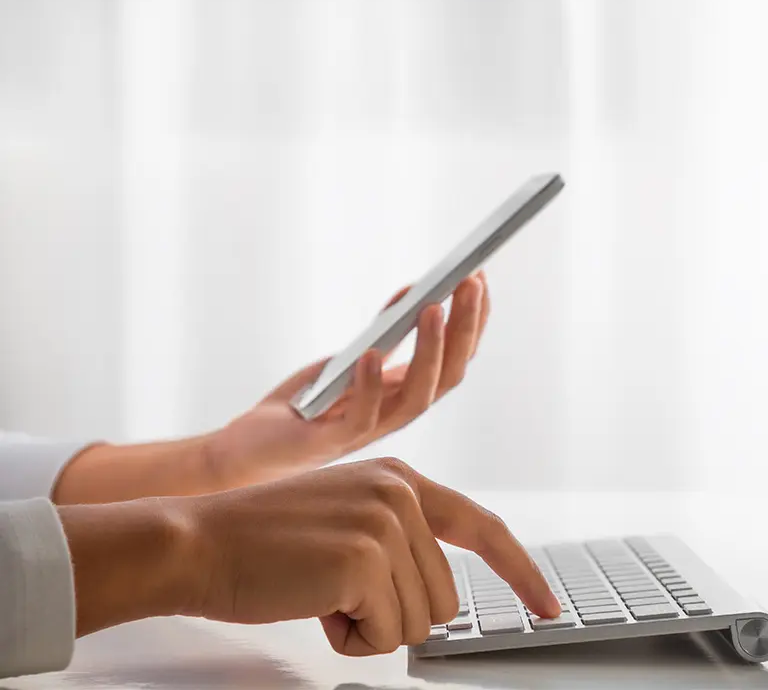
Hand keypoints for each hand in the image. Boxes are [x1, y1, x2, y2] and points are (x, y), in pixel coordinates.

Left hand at [53, 274, 489, 503]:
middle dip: (464, 329)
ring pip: (416, 399)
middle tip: (470, 283)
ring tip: (432, 307)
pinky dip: (371, 386)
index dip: (472, 324)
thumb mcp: (348, 360)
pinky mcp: (330, 442)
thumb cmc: (303, 405)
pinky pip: (360, 418)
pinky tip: (372, 353)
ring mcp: (366, 431)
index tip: (479, 278)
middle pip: (448, 377)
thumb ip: (381, 336)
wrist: (249, 450)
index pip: (453, 361)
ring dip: (429, 352)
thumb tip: (412, 292)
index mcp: (401, 396)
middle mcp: (394, 415)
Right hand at [60, 458, 559, 653]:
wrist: (199, 539)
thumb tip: (440, 595)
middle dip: (393, 611)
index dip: (518, 569)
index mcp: (399, 478)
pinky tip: (312, 604)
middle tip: (336, 590)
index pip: (480, 525)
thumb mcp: (345, 515)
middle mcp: (400, 492)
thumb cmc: (266, 539)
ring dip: (369, 624)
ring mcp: (385, 522)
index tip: (546, 604)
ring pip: (420, 622)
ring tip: (321, 591)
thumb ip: (398, 537)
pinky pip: (387, 636)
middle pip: (444, 596)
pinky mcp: (365, 559)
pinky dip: (350, 637)